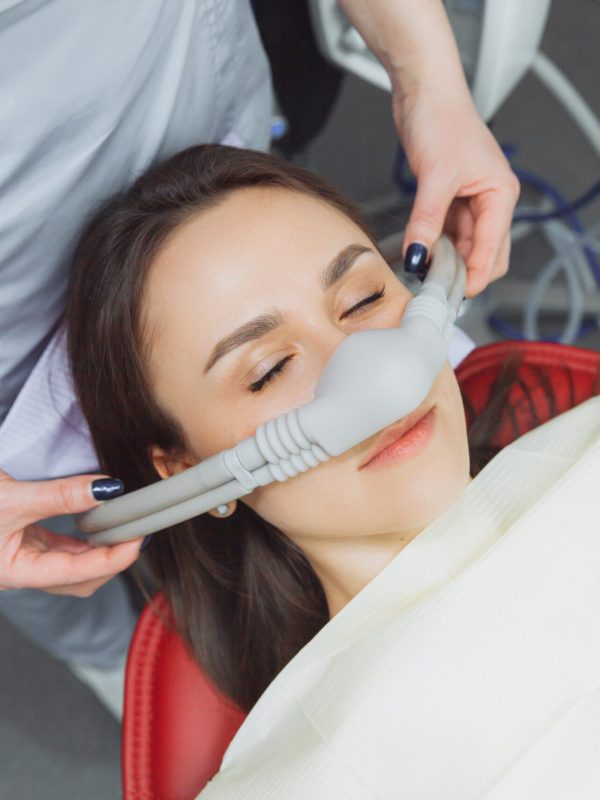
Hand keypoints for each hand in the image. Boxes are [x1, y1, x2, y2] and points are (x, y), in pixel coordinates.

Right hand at [0, 470, 141, 595]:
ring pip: (73, 564)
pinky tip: (99, 525)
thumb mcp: (11, 498)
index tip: (136, 540)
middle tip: (136, 533)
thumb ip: (59, 496)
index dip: (111, 560)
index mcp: (14, 572)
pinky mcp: (23, 542)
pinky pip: (63, 548)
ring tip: (124, 528)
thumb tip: (104, 490)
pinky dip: (84, 539)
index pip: (75, 574)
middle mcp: (20, 571)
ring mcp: (23, 558)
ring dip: (99, 549)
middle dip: (111, 560)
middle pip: (79, 578)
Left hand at [394, 86, 519, 296]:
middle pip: (484, 253)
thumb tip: (418, 256)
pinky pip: (446, 232)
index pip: (494, 250)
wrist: (424, 92)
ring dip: (446, 260)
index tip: (456, 297)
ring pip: (463, 245)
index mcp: (500, 195)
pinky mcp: (449, 198)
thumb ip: (427, 221)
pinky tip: (419, 254)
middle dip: (463, 273)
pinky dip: (434, 245)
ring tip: (422, 275)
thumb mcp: (435, 178)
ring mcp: (470, 201)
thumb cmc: (442, 120)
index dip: (476, 276)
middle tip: (436, 291)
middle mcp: (490, 201)